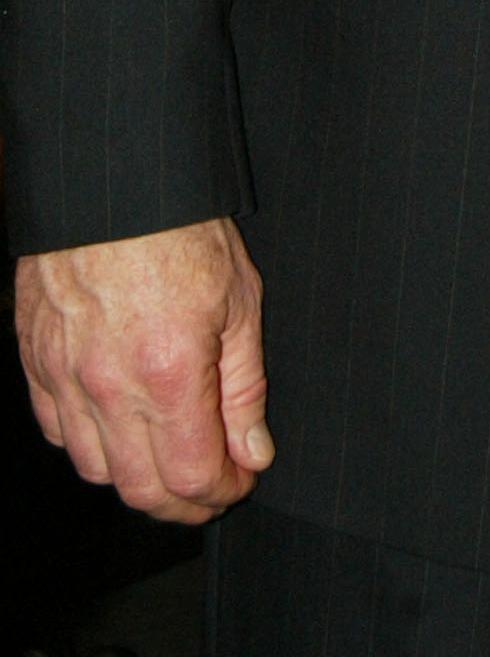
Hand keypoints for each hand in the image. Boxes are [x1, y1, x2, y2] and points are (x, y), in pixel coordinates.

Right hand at [15, 216, 273, 521]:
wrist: (115, 183)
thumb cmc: (181, 229)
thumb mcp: (240, 300)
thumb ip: (244, 386)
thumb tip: (252, 450)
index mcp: (169, 374)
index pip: (193, 475)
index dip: (222, 493)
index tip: (240, 482)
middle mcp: (109, 388)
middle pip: (140, 489)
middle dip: (182, 503)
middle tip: (210, 489)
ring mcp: (66, 378)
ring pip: (95, 470)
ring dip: (136, 479)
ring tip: (169, 461)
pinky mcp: (37, 362)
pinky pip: (58, 431)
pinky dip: (90, 445)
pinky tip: (118, 429)